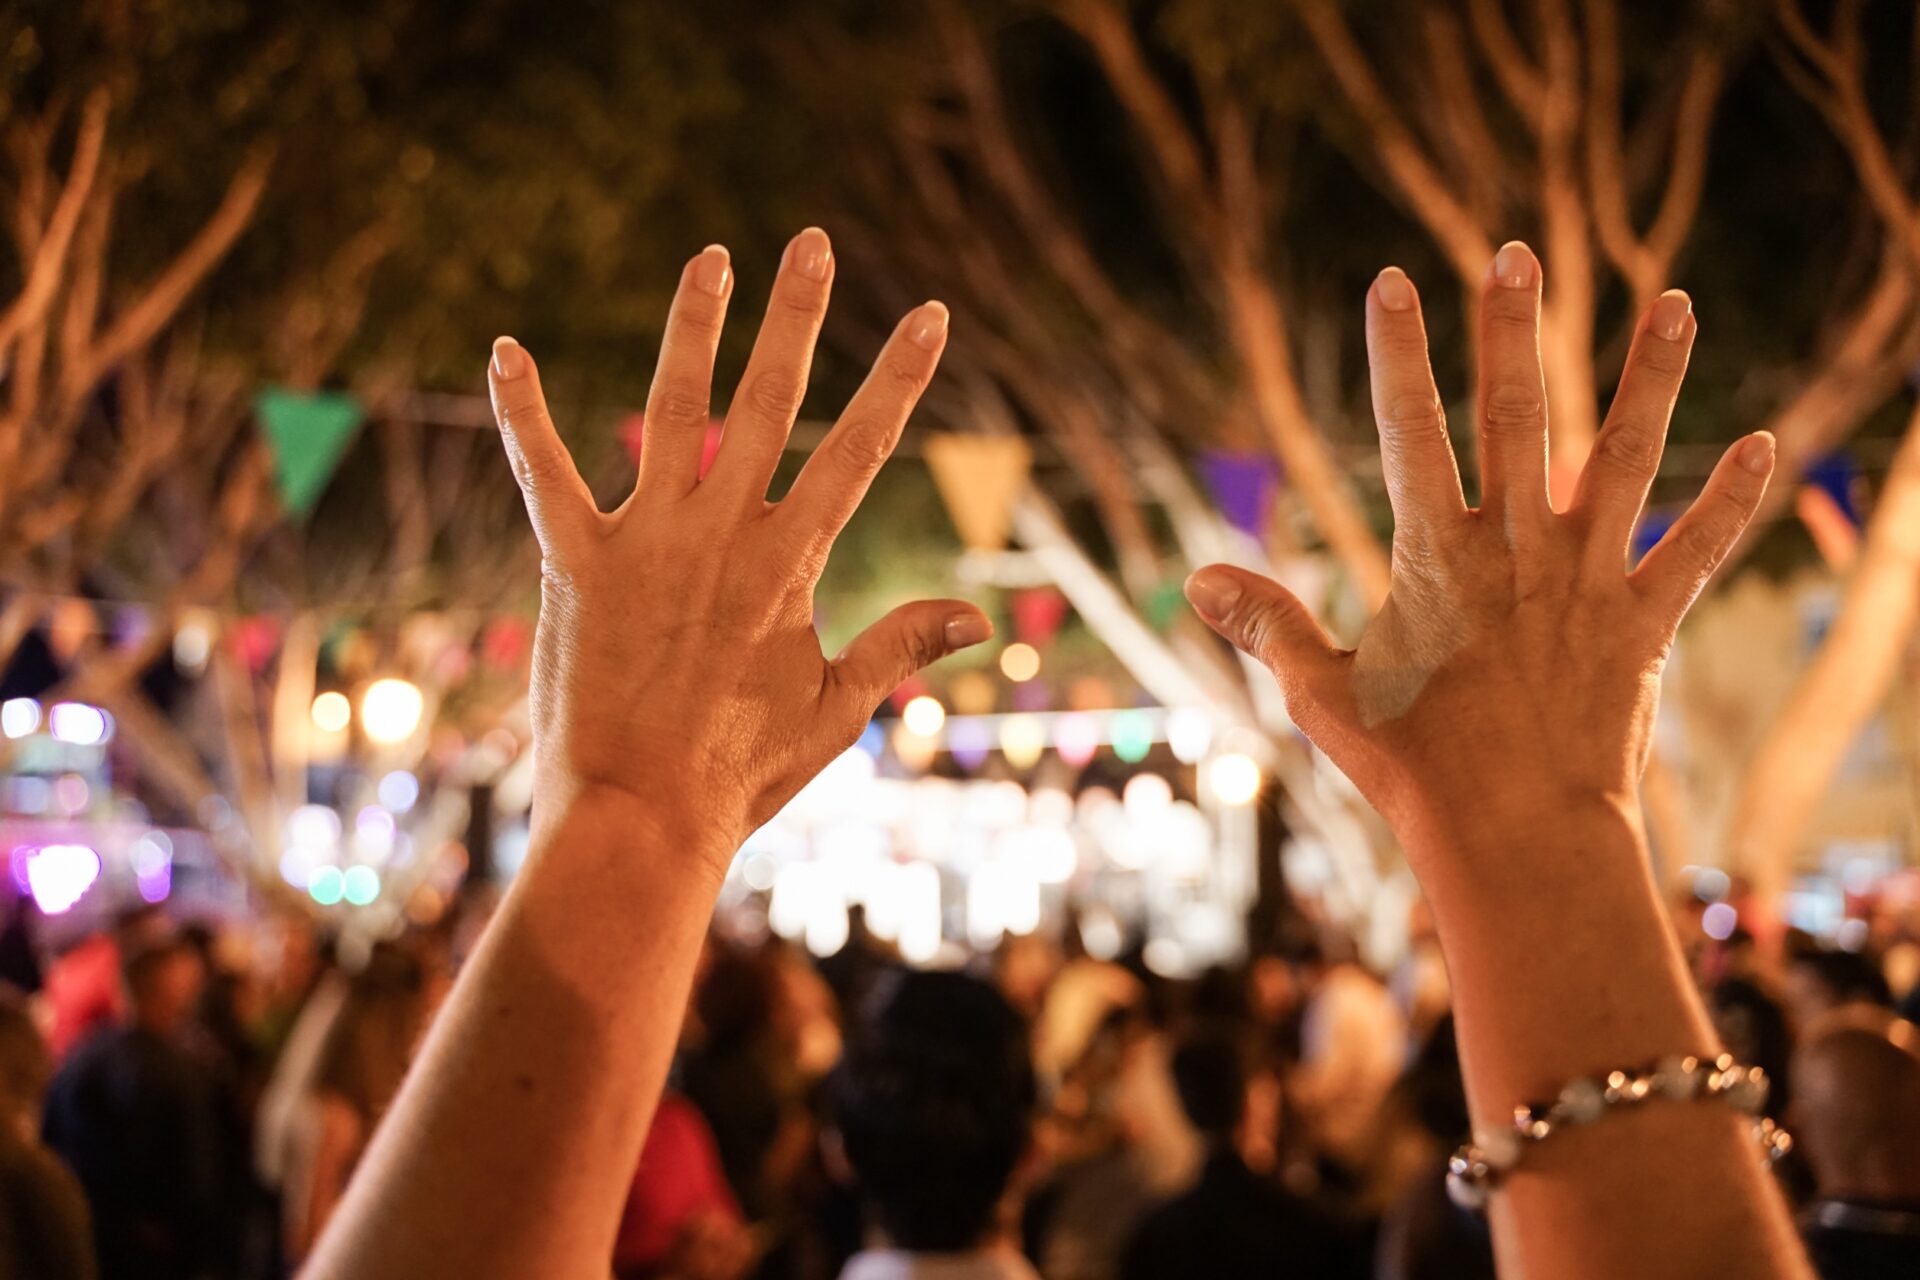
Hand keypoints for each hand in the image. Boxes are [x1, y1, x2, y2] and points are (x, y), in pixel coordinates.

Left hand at [488, 228, 990, 869]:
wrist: (641, 818)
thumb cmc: (741, 773)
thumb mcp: (838, 710)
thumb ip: (901, 647)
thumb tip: (978, 619)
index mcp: (790, 563)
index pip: (859, 450)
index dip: (898, 379)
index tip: (928, 315)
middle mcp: (722, 533)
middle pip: (769, 403)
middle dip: (796, 316)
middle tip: (811, 242)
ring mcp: (647, 541)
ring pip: (673, 410)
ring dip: (692, 328)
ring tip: (710, 258)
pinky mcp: (575, 561)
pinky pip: (545, 472)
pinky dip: (523, 412)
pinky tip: (505, 351)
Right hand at [1186, 241, 1772, 851]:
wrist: (1515, 833)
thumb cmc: (1412, 768)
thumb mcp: (1321, 691)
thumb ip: (1266, 622)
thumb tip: (1196, 579)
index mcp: (1434, 556)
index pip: (1408, 431)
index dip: (1399, 353)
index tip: (1392, 279)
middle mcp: (1514, 549)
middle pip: (1516, 417)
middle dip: (1512, 330)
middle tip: (1517, 254)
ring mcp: (1585, 579)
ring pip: (1623, 459)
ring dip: (1649, 378)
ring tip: (1675, 302)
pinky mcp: (1642, 622)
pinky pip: (1696, 552)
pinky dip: (1732, 501)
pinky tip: (1770, 445)